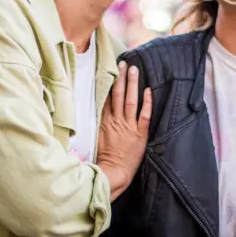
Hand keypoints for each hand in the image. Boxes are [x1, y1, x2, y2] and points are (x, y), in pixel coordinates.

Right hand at [96, 61, 151, 199]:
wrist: (114, 173)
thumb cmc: (102, 161)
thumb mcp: (93, 141)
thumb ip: (93, 128)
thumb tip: (86, 117)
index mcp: (103, 122)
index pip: (106, 98)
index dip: (109, 83)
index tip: (111, 70)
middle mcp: (116, 121)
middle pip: (117, 94)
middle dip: (120, 77)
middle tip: (123, 63)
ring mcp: (128, 126)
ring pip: (130, 100)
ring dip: (132, 83)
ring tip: (134, 69)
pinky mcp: (140, 133)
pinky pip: (144, 114)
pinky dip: (147, 101)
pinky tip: (148, 90)